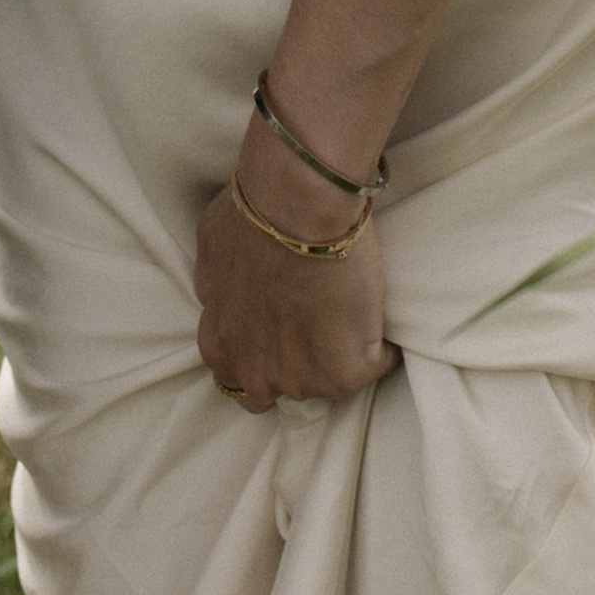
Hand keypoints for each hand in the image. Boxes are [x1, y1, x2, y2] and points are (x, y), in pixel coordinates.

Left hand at [196, 113, 397, 410]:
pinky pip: (374, 366)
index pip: (236, 377)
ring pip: (325, 383)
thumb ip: (217, 288)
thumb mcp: (212, 252)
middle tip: (315, 325)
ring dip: (337, 354)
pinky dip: (382, 346)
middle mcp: (255, 374)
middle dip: (294, 366)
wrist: (297, 204)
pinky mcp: (345, 374)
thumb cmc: (253, 214)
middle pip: (277, 390)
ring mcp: (301, 380)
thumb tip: (225, 292)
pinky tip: (380, 313)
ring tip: (350, 313)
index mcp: (219, 345)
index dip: (260, 353)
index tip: (280, 329)